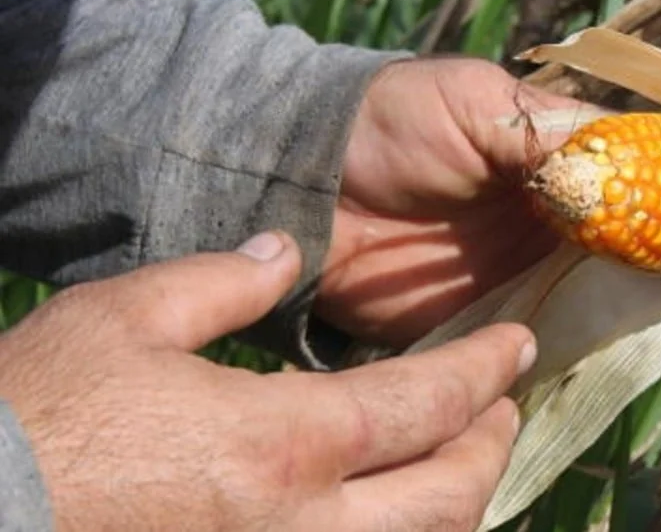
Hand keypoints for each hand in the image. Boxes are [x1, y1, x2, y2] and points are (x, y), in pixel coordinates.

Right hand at [0, 231, 535, 530]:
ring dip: (455, 504)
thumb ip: (223, 282)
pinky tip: (386, 508)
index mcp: (282, 442)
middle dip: (492, 447)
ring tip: (458, 459)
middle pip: (449, 497)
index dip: (485, 371)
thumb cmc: (35, 417)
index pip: (426, 404)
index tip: (518, 346)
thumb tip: (287, 251)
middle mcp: (302, 528)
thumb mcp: (123, 320)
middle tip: (501, 407)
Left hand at [318, 57, 660, 347]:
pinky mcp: (506, 322)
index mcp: (570, 154)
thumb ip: (556, 138)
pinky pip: (577, 336)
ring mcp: (544, 272)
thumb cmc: (393, 119)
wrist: (306, 181)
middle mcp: (571, 215)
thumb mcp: (480, 104)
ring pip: (638, 290)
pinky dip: (627, 343)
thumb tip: (632, 169)